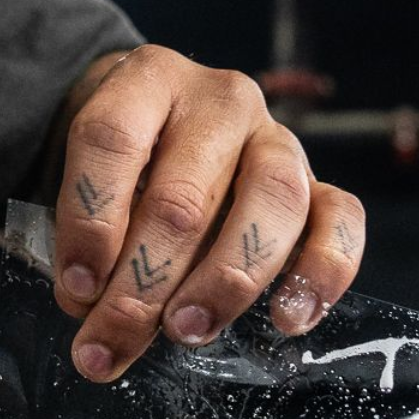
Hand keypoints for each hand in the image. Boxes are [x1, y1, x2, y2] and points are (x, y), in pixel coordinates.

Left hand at [50, 45, 365, 382]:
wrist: (177, 132)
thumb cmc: (128, 166)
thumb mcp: (94, 183)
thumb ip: (94, 249)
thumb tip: (98, 328)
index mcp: (148, 81)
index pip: (111, 138)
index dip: (89, 219)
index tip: (76, 288)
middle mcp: (220, 102)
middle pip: (183, 195)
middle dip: (145, 281)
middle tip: (119, 337)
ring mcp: (278, 139)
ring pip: (269, 204)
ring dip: (224, 281)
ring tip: (188, 331)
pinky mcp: (320, 183)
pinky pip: (341, 219)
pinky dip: (321, 272)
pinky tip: (289, 319)